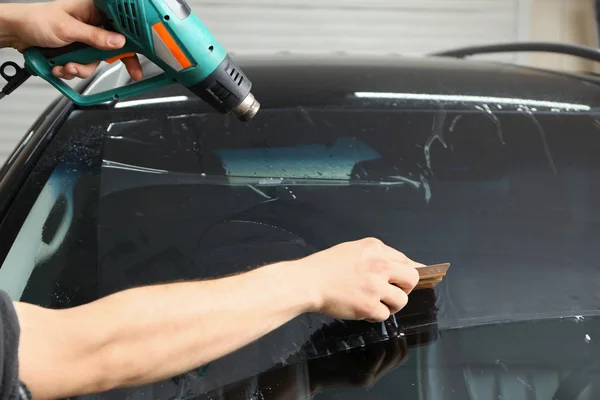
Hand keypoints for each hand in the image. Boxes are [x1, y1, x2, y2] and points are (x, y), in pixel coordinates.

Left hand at [11, 0, 141, 80]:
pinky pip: (83, 67)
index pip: (121, 27)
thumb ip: (95, 37)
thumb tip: (118, 42)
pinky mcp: (77, 52)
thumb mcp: (68, 28)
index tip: (139, 57)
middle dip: (99, 62)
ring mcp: (84, 40)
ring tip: (66, 65)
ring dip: (81, 68)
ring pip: (96, 62)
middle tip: (122, 72)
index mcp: (93, 11)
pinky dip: (72, 70)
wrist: (16, 33)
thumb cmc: (36, 20)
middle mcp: (91, 25)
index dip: (132, 43)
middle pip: (111, 49)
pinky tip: (61, 66)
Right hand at [299, 238, 422, 321]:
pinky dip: (374, 315)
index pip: (405, 259)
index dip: (411, 271)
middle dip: (406, 288)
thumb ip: (375, 256)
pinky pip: (384, 314)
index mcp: (375, 248)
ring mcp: (375, 286)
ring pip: (401, 300)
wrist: (307, 281)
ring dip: (390, 304)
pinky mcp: (369, 306)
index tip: (417, 278)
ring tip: (374, 302)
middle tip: (392, 292)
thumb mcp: (353, 250)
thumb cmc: (325, 266)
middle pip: (412, 279)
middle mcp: (379, 264)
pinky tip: (362, 309)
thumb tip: (397, 266)